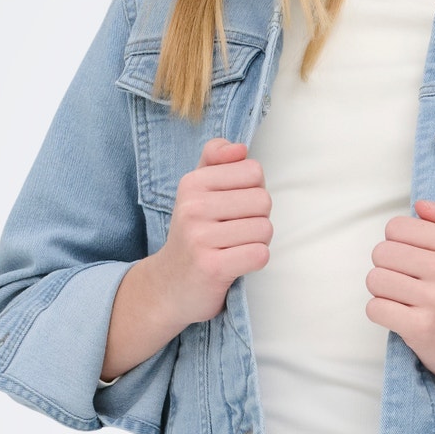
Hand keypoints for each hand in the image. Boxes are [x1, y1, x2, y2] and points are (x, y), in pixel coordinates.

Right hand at [158, 138, 273, 324]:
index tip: (232, 207)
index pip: (253, 171)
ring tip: (233, 247)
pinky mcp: (212, 267)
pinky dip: (255, 260)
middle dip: (257, 218)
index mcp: (192, 183)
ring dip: (257, 241)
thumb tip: (240, 148)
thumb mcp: (196, 191)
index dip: (252, 190)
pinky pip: (260, 254)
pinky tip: (235, 263)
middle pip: (263, 200)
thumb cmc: (194, 233)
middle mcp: (192, 207)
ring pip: (265, 229)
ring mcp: (200, 237)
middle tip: (234, 232)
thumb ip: (215, 160)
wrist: (169, 285)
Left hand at [364, 198, 434, 387]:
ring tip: (407, 301)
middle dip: (388, 269)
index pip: (395, 227)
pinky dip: (382, 314)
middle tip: (411, 284)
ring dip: (384, 292)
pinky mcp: (420, 327)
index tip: (417, 262)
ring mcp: (433, 299)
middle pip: (380, 253)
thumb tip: (420, 205)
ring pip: (374, 280)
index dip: (399, 244)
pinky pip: (374, 308)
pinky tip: (403, 316)